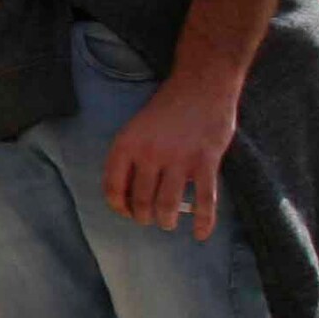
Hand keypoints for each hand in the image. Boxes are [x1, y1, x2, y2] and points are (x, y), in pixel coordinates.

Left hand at [102, 78, 237, 234]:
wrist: (202, 83)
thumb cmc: (168, 106)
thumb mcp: (137, 126)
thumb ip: (132, 155)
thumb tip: (128, 191)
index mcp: (127, 143)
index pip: (112, 187)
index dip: (118, 207)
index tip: (127, 212)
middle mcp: (149, 153)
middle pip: (140, 201)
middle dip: (144, 217)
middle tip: (150, 219)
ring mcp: (179, 158)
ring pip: (167, 205)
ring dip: (166, 221)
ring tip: (168, 223)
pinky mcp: (206, 161)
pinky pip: (204, 201)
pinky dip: (202, 221)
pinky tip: (199, 234)